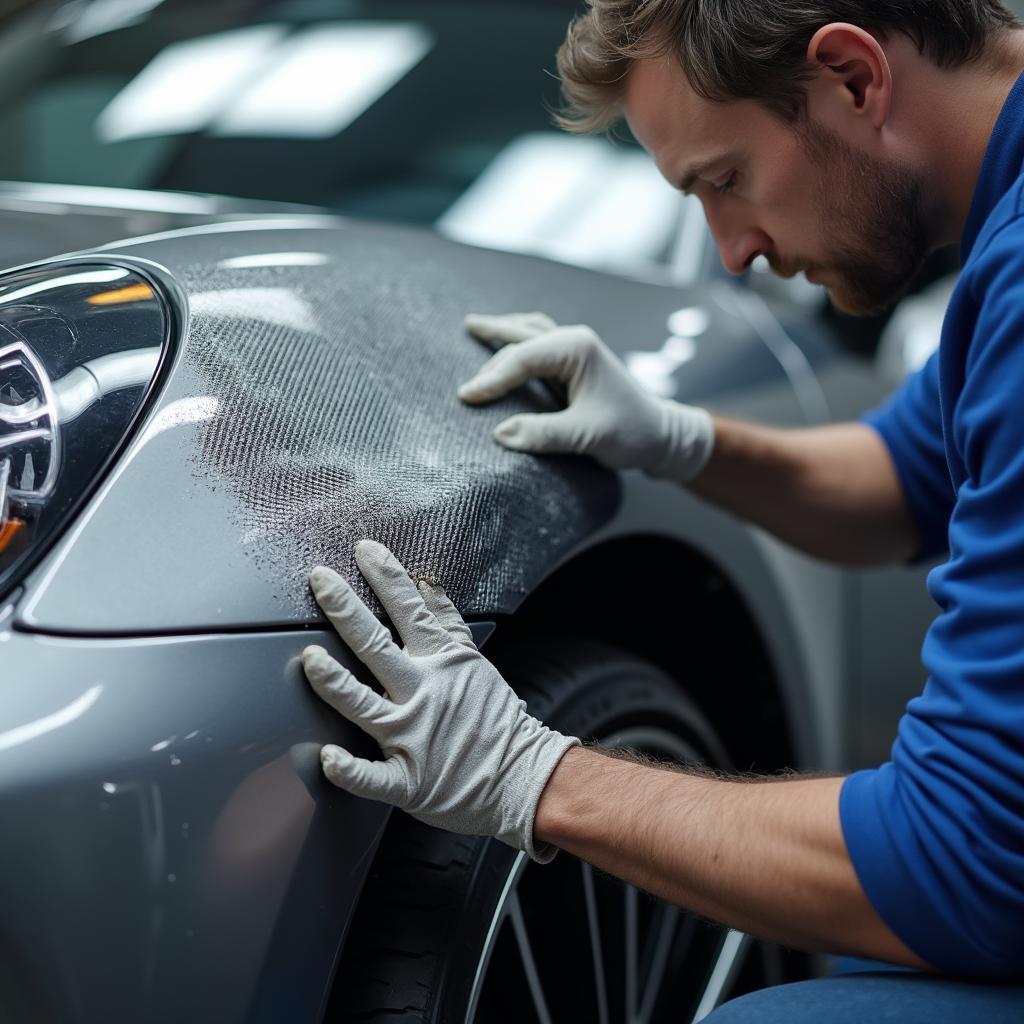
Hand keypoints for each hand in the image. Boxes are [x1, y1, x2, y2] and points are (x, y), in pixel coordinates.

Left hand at [302, 540, 578, 860]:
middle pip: (376, 647)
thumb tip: (426, 582)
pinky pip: (372, 776)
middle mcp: (423, 693)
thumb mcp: (474, 660)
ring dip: (335, 682)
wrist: (521, 776)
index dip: (386, 577)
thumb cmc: (494, 718)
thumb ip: (446, 621)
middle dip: (346, 610)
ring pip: (363, 706)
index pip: (409, 610)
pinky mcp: (407, 780)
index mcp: (441, 663)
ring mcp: (412, 737)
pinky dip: (350, 769)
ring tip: (311, 658)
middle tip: (321, 580)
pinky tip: (328, 756)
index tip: (364, 550)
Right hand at [459, 311, 714, 482]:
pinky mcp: (575, 362)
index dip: (491, 379)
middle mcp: (574, 341)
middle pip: (520, 339)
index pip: (521, 358)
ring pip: (529, 331)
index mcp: (577, 349)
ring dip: (502, 331)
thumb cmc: (630, 433)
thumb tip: (500, 434)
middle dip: (488, 352)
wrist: (661, 435)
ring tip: (473, 325)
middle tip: (460, 379)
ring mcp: (575, 348)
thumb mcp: (587, 436)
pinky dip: (517, 340)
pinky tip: (504, 340)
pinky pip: (538, 341)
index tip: (466, 399)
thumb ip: (544, 434)